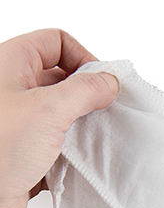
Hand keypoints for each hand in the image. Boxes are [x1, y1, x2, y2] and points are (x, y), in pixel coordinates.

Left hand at [0, 27, 118, 207]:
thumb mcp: (48, 110)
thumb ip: (84, 91)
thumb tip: (108, 82)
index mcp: (10, 64)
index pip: (56, 42)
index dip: (83, 58)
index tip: (103, 85)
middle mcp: (13, 90)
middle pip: (63, 79)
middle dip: (88, 97)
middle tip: (104, 114)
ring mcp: (20, 122)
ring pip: (63, 115)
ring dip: (83, 128)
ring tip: (93, 141)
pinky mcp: (26, 152)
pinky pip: (59, 146)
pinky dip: (74, 154)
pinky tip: (81, 164)